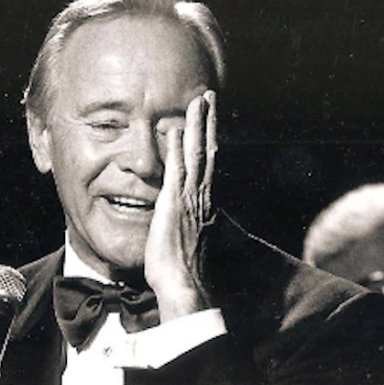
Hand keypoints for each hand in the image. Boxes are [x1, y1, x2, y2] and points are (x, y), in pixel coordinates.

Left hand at [144, 90, 216, 320]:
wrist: (185, 287)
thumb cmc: (183, 273)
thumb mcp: (186, 244)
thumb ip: (186, 228)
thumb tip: (183, 227)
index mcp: (204, 205)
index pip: (208, 166)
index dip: (209, 141)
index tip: (209, 122)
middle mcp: (202, 197)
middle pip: (209, 151)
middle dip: (208, 122)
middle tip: (208, 97)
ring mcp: (190, 199)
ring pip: (197, 154)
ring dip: (197, 125)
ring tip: (198, 101)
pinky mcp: (174, 204)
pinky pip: (177, 169)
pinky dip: (177, 148)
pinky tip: (176, 128)